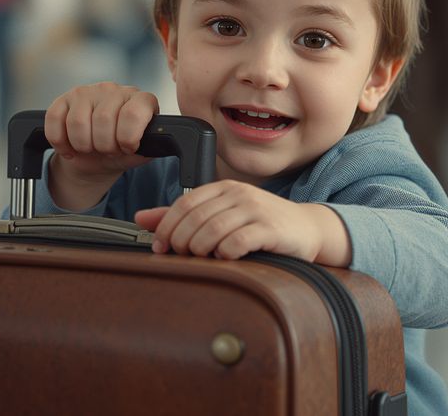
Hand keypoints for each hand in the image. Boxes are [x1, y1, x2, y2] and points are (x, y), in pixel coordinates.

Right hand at [45, 82, 158, 208]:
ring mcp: (88, 91)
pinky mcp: (64, 98)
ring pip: (77, 121)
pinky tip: (70, 147)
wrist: (97, 158)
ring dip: (82, 145)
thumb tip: (160, 142)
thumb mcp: (141, 152)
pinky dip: (60, 142)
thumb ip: (151, 146)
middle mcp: (115, 90)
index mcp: (141, 99)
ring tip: (90, 148)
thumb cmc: (123, 152)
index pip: (134, 113)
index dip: (127, 138)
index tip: (127, 148)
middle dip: (104, 145)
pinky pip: (55, 120)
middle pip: (103, 120)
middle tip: (106, 151)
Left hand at [134, 180, 351, 265]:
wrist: (306, 229)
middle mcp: (238, 194)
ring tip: (202, 259)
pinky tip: (225, 258)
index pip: (184, 203)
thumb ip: (183, 217)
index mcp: (223, 188)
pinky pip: (237, 241)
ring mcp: (255, 209)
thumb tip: (141, 218)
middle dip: (181, 241)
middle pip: (195, 218)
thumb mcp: (223, 215)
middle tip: (181, 257)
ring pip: (212, 230)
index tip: (160, 247)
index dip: (167, 227)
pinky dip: (224, 253)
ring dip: (200, 249)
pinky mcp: (270, 228)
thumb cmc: (262, 224)